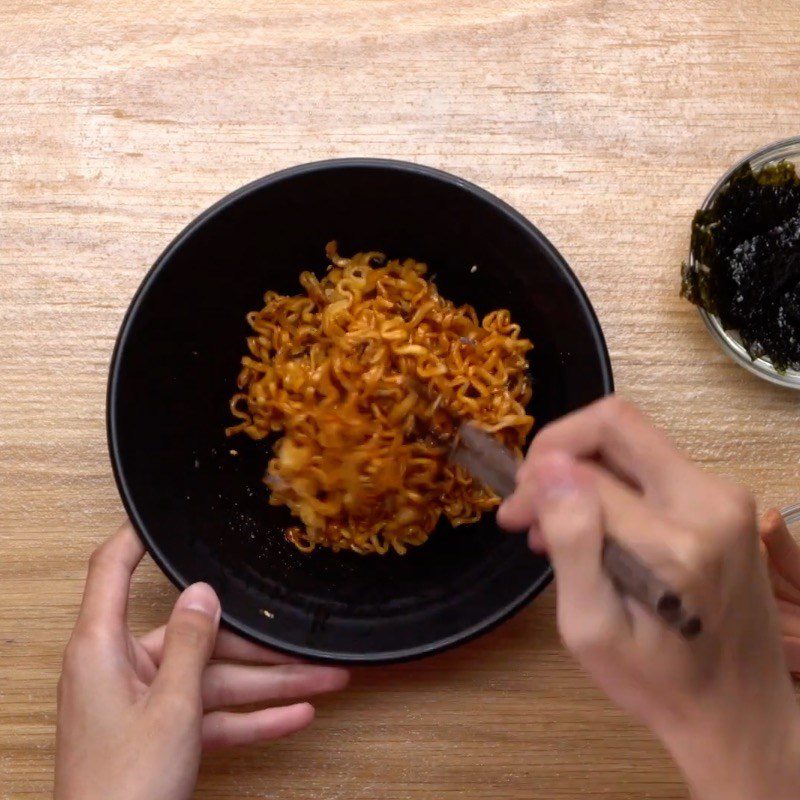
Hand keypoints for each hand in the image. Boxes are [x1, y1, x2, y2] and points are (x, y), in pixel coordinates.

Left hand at [55, 522, 348, 799]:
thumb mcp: (170, 707)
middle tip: (305, 642)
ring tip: (325, 681)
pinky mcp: (161, 734)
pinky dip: (252, 719)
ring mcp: (144, 703)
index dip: (136, 536)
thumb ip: (190, 643)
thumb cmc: (121, 789)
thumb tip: (202, 592)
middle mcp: (123, 668)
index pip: (112, 570)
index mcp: (104, 647)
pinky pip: (214, 716)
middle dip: (260, 647)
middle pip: (198, 637)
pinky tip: (296, 715)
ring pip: (216, 681)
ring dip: (271, 686)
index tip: (164, 514)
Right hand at [497, 397, 799, 799]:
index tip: (514, 515)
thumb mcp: (591, 627)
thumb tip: (549, 466)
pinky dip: (610, 483)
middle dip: (557, 450)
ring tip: (552, 524)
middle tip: (528, 500)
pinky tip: (592, 525)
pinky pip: (652, 465)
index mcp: (676, 539)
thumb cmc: (655, 681)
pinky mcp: (726, 502)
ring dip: (582, 468)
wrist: (738, 712)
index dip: (537, 482)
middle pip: (617, 424)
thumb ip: (572, 541)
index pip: (585, 470)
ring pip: (632, 441)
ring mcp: (725, 496)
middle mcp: (711, 500)